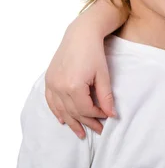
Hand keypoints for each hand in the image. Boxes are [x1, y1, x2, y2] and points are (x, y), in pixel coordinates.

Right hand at [45, 24, 114, 138]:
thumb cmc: (94, 52)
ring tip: (81, 133)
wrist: (80, 35)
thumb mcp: (104, 75)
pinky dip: (57, 112)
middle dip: (87, 123)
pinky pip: (51, 101)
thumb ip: (106, 96)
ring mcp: (52, 83)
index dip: (97, 115)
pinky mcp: (49, 79)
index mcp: (74, 86)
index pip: (86, 109)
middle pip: (73, 112)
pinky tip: (63, 120)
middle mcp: (59, 87)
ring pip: (61, 110)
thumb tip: (111, 115)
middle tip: (98, 131)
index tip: (107, 118)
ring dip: (71, 122)